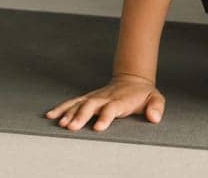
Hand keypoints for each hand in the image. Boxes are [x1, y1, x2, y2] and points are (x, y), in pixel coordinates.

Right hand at [45, 74, 163, 131]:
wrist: (133, 79)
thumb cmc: (143, 94)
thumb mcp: (155, 98)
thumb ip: (156, 107)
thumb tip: (155, 117)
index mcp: (121, 100)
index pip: (112, 108)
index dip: (105, 116)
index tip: (98, 127)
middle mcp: (105, 98)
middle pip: (91, 106)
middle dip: (81, 116)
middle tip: (72, 127)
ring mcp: (95, 97)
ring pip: (80, 103)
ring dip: (69, 113)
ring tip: (61, 124)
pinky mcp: (87, 98)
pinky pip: (73, 102)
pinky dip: (62, 108)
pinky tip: (51, 115)